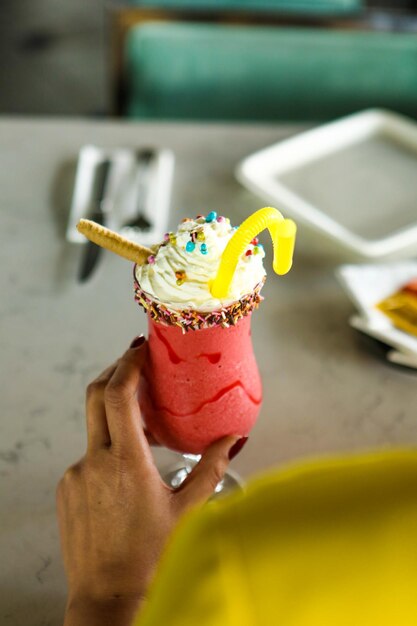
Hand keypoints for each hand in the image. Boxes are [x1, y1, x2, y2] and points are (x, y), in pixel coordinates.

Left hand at [56, 337, 245, 625]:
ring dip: (114, 413)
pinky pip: (87, 452)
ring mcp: (76, 474)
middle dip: (116, 371)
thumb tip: (234, 438)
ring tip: (141, 419)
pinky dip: (106, 445)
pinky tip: (125, 466)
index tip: (140, 348)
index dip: (128, 364)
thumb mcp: (188, 510)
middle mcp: (95, 461)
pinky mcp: (67, 487)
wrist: (108, 597)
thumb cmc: (150, 558)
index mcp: (126, 462)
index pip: (119, 395)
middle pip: (96, 394)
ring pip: (93, 425)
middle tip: (136, 361)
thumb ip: (210, 468)